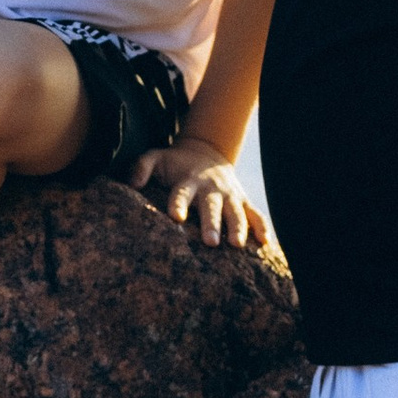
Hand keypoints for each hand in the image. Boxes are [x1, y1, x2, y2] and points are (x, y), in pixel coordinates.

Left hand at [127, 140, 266, 248]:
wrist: (206, 152)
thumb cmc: (175, 163)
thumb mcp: (156, 158)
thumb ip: (141, 168)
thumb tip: (132, 185)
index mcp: (187, 180)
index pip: (181, 193)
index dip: (178, 204)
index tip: (176, 218)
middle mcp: (210, 189)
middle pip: (212, 207)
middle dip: (212, 223)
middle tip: (211, 242)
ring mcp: (229, 195)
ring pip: (236, 212)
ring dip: (237, 228)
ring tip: (237, 245)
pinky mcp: (242, 200)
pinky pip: (255, 214)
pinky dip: (261, 227)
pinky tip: (265, 243)